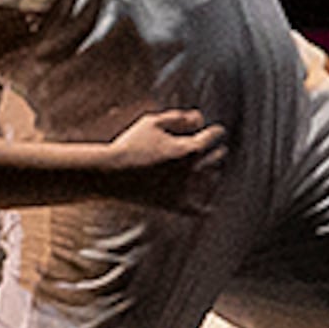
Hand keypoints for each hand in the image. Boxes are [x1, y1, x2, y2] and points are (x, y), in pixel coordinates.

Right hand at [100, 107, 225, 203]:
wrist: (110, 172)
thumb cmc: (130, 143)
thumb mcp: (153, 122)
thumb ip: (179, 117)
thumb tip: (200, 118)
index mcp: (189, 148)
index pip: (214, 135)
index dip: (216, 131)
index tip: (215, 131)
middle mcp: (192, 169)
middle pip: (217, 157)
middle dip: (218, 151)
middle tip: (219, 150)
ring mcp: (184, 189)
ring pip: (212, 181)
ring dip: (213, 173)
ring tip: (213, 171)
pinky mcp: (172, 204)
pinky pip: (196, 210)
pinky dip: (204, 208)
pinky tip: (208, 208)